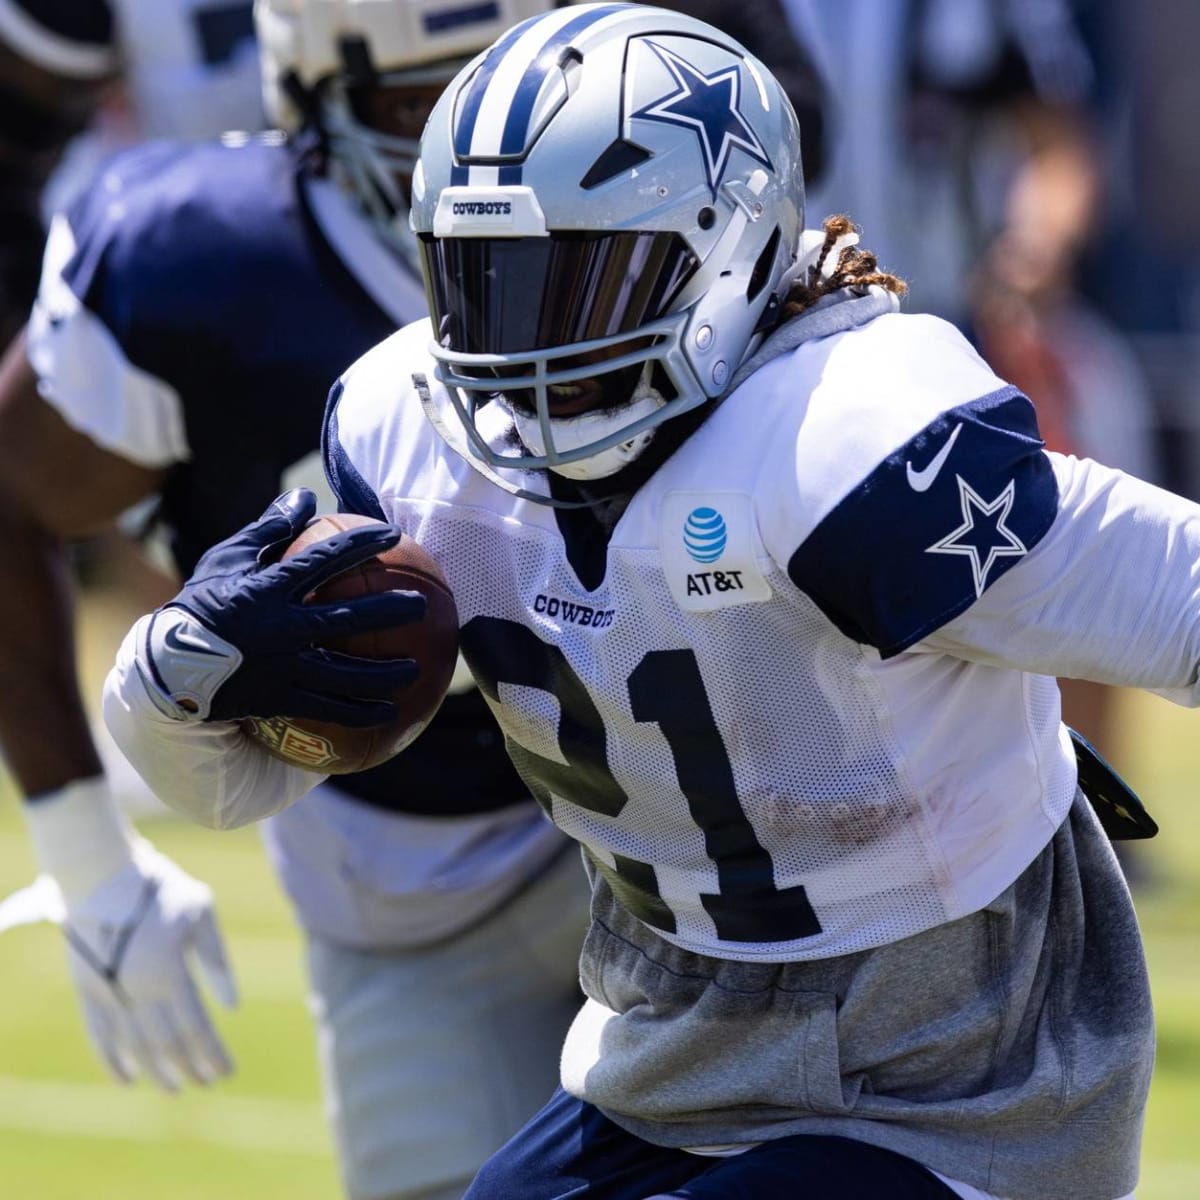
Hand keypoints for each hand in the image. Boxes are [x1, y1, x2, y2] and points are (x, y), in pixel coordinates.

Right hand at [62, 840, 237, 1089]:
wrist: (103, 876)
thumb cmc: (161, 890)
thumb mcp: (201, 912)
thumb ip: (216, 959)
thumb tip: (232, 1008)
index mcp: (170, 972)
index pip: (195, 1027)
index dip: (211, 1053)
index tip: (226, 1071)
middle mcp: (138, 989)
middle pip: (167, 1043)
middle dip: (190, 1067)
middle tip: (207, 1083)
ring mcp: (109, 994)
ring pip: (134, 1046)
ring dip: (156, 1071)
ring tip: (174, 1087)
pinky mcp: (87, 991)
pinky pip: (99, 1037)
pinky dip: (113, 1061)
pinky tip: (129, 1077)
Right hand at [138, 488, 424, 725]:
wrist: (168, 666)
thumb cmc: (205, 605)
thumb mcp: (229, 560)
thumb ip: (269, 530)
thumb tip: (305, 500)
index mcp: (269, 590)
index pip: (324, 560)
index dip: (360, 544)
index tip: (393, 534)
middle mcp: (280, 630)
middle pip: (347, 620)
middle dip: (389, 612)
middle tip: (421, 606)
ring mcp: (282, 669)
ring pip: (344, 675)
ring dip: (385, 674)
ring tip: (415, 670)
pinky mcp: (280, 700)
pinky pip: (328, 708)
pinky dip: (361, 713)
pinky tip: (389, 714)